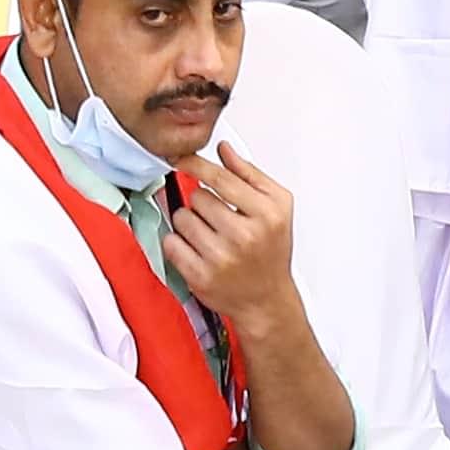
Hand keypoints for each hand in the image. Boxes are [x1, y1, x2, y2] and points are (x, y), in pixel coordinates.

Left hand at [161, 142, 299, 326]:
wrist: (266, 299)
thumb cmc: (271, 251)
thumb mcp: (278, 206)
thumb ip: (250, 174)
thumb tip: (224, 150)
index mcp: (266, 214)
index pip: (221, 178)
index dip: (196, 164)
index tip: (181, 158)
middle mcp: (244, 236)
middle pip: (198, 197)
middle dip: (202, 203)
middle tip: (217, 218)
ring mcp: (221, 258)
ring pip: (182, 218)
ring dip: (189, 222)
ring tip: (209, 234)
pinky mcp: (201, 277)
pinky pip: (171, 243)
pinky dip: (178, 243)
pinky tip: (196, 249)